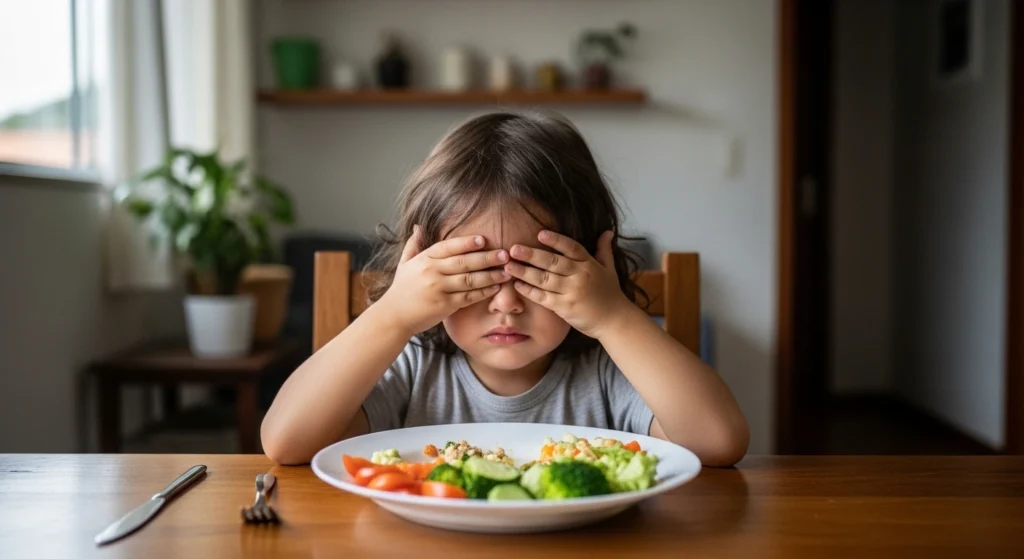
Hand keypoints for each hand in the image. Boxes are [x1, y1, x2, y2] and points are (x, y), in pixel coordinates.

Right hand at [378, 226, 510, 335]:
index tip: (483, 239)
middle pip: (464, 262)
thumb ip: (414, 244)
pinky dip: (483, 292)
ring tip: (506, 271)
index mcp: (424, 259)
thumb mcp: (405, 264)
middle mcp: (432, 272)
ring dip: (491, 275)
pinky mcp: (445, 305)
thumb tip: (418, 226)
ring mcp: (439, 289)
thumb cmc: (401, 289)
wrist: (393, 316)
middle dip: (487, 257)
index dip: (467, 242)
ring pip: (470, 279)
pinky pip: (469, 297)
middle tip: (505, 254)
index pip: (448, 246)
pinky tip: (495, 287)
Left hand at [505, 230, 632, 338]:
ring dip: (524, 272)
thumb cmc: (611, 294)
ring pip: (544, 279)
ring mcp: (572, 292)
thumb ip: (604, 249)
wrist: (615, 321)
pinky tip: (516, 285)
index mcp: (589, 264)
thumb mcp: (609, 269)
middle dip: (531, 255)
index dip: (556, 240)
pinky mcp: (565, 307)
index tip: (540, 234)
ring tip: (508, 266)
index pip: (571, 247)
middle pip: (553, 262)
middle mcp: (580, 275)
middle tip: (513, 249)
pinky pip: (543, 297)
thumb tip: (607, 231)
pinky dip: (529, 291)